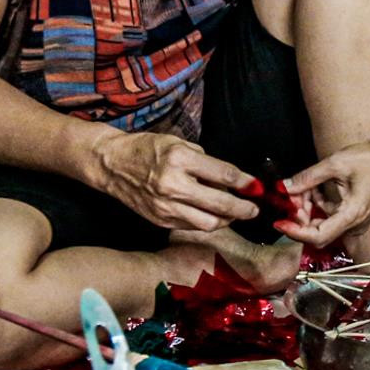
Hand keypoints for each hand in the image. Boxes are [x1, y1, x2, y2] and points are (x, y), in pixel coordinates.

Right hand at [88, 131, 259, 231]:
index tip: (257, 187)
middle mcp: (173, 184)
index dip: (245, 183)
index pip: (224, 175)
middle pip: (220, 204)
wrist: (112, 164)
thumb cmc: (147, 149)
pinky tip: (212, 215)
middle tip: (254, 209)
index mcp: (180, 159)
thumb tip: (232, 179)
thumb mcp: (178, 143)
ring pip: (208, 223)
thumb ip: (205, 162)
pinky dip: (205, 222)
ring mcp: (165, 206)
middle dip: (243, 209)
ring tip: (234, 214)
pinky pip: (191, 226)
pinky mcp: (159, 220)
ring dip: (226, 220)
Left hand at [277, 136, 369, 247]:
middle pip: (318, 232)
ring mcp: (358, 221)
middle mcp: (356, 224)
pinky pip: (333, 216)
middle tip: (289, 196)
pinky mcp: (358, 215)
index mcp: (353, 215)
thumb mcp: (337, 163)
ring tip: (303, 187)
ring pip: (324, 223)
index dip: (295, 232)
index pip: (318, 236)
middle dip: (300, 216)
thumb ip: (308, 177)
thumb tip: (285, 187)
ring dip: (309, 208)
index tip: (280, 221)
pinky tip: (316, 188)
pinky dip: (320, 205)